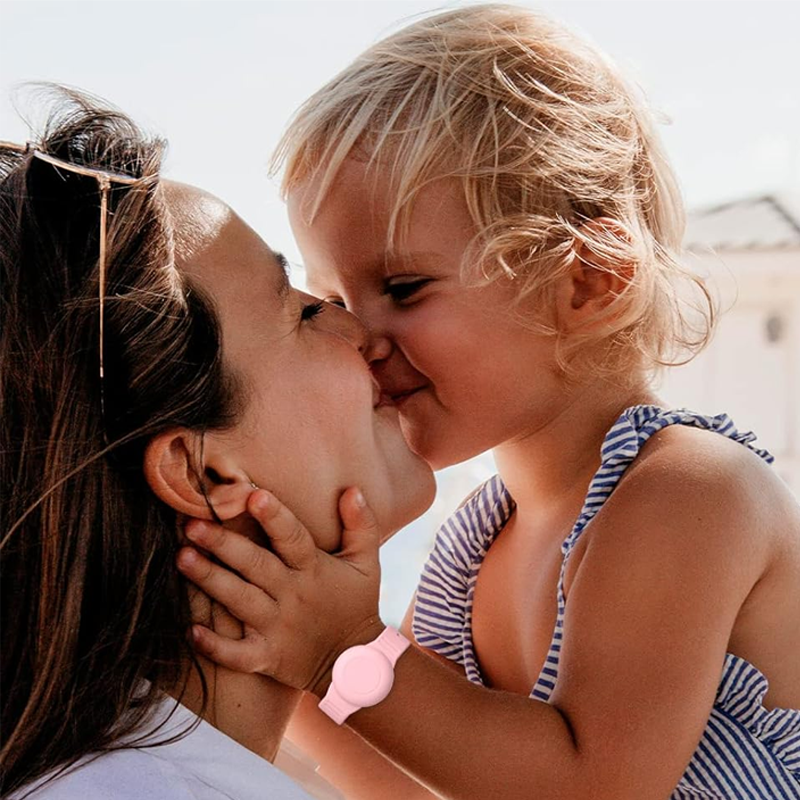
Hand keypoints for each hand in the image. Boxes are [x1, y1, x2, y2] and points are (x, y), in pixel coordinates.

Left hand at [176, 487, 385, 695]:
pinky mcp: (267, 656)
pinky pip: (238, 654)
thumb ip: (361, 525)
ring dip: (210, 580)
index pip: (294, 538)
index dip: (275, 517)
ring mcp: (278, 627)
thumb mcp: (366, 563)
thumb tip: (352, 490)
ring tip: (181, 558)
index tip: (253, 495)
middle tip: (193, 525)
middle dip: (224, 545)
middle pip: (256, 566)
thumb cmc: (356, 604)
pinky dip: (215, 646)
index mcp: (314, 569)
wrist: (355, 664)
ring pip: (240, 601)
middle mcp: (293, 595)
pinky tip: (190, 629)